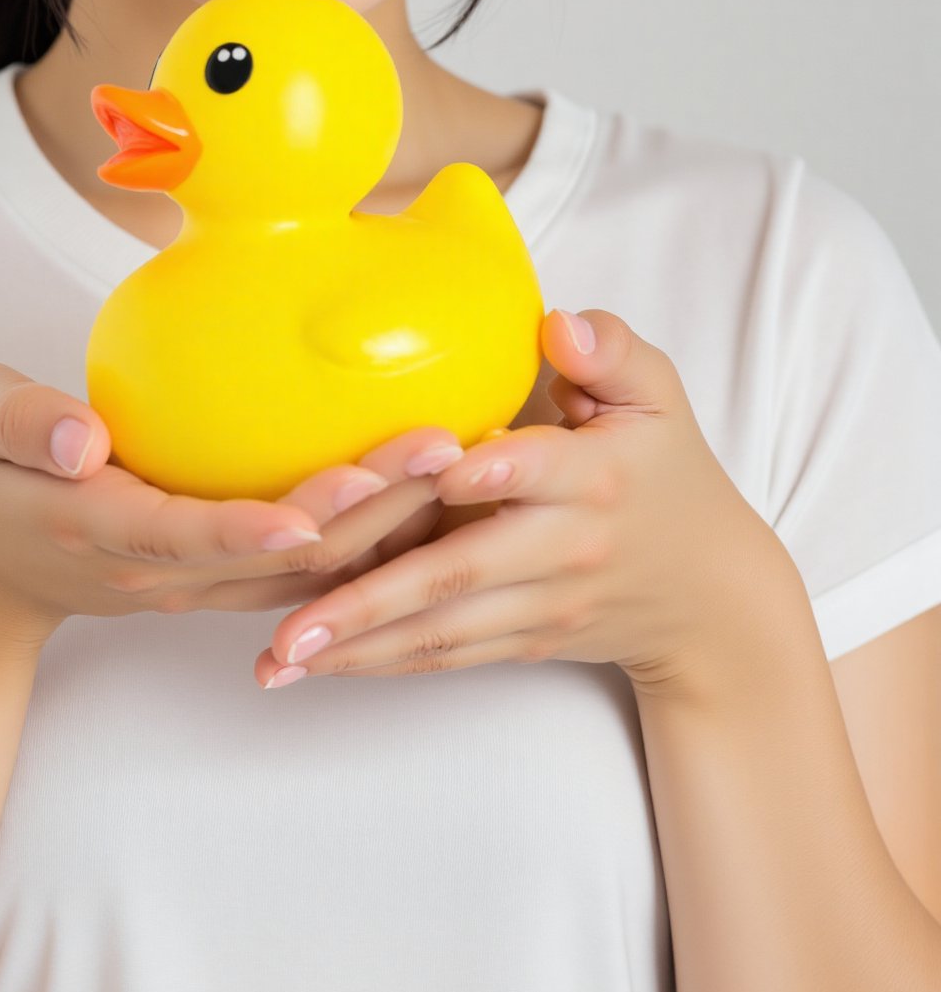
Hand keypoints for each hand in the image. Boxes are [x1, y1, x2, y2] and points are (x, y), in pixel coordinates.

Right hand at [0, 361, 468, 653]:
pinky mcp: (221, 577)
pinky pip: (305, 568)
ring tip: (461, 462)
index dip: (254, 526)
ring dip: (387, 524)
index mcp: (100, 529)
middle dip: (364, 509)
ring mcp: (197, 583)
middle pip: (277, 553)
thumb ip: (19, 423)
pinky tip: (429, 490)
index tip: (320, 505)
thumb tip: (82, 437)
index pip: (186, 534)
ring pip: (307, 569)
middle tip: (441, 450)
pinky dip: (370, 537)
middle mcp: (161, 571)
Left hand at [253, 308, 783, 697]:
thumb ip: (611, 349)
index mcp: (593, 476)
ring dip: (357, 647)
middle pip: (460, 572)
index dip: (487, 469)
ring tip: (280, 657)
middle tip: (293, 621)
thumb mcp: (658, 396)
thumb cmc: (664, 471)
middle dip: (371, 600)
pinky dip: (380, 664)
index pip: (534, 470)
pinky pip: (446, 656)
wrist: (711, 597)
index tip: (428, 471)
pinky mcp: (523, 641)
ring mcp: (540, 605)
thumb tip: (557, 324)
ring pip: (441, 630)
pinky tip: (317, 667)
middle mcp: (562, 547)